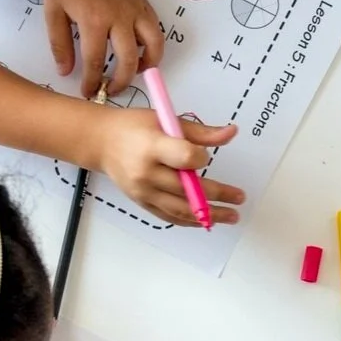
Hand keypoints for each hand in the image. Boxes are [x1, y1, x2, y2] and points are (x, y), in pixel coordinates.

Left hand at [45, 0, 163, 98]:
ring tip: (135, 73)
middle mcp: (119, 17)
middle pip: (128, 60)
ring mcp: (136, 11)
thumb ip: (60, 44)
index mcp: (93, 20)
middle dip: (120, 82)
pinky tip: (141, 53)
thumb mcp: (53, 11)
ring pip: (153, 46)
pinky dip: (153, 48)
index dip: (92, 82)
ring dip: (147, 66)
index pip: (95, 61)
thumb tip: (66, 72)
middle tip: (110, 90)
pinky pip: (156, 32)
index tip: (88, 92)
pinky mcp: (145, 5)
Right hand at [96, 106, 244, 227]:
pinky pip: (169, 216)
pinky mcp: (142, 202)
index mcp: (152, 146)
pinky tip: (208, 220)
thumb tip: (232, 133)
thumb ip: (200, 132)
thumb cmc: (134, 127)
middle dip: (218, 194)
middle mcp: (146, 172)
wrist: (101, 142)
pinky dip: (190, 220)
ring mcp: (143, 191)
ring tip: (231, 216)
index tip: (205, 156)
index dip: (200, 158)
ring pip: (180, 209)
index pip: (185, 158)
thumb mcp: (165, 120)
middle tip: (239, 197)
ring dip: (209, 215)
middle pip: (187, 188)